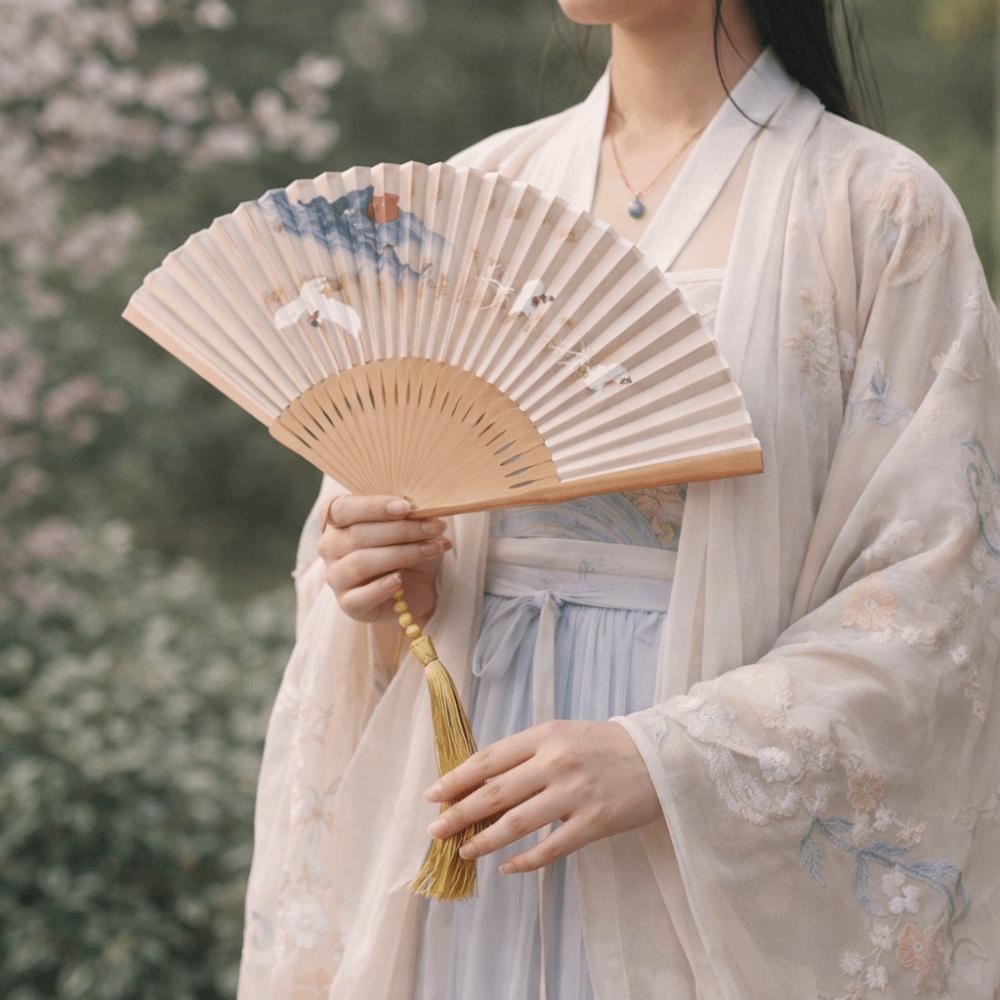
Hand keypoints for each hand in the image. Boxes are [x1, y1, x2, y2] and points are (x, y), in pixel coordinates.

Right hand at [318, 494, 451, 625]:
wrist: (416, 587)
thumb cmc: (407, 548)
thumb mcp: (411, 525)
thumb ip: (410, 515)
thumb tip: (423, 509)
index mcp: (337, 520)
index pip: (344, 508)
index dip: (374, 506)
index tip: (406, 507)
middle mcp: (330, 546)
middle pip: (358, 534)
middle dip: (401, 530)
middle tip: (435, 528)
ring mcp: (336, 576)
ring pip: (361, 562)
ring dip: (401, 554)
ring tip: (431, 550)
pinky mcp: (347, 603)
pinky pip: (359, 596)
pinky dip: (381, 587)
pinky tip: (400, 579)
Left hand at [422, 719, 662, 873]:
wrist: (658, 758)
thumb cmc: (600, 746)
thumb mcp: (560, 736)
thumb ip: (524, 755)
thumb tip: (478, 784)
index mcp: (544, 736)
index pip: (488, 760)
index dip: (456, 779)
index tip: (433, 796)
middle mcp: (556, 763)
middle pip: (495, 793)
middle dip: (459, 813)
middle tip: (435, 830)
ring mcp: (575, 794)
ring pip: (516, 823)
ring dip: (484, 841)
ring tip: (464, 852)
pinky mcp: (594, 823)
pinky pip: (550, 848)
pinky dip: (524, 862)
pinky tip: (506, 868)